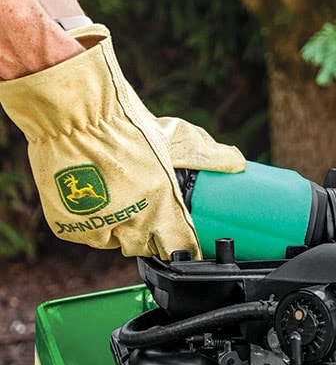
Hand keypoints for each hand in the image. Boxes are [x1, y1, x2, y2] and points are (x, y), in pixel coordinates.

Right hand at [0, 24, 244, 258]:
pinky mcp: (70, 227)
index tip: (186, 243)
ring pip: (117, 243)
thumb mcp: (176, 137)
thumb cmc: (126, 125)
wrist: (73, 116)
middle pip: (147, 247)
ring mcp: (99, 226)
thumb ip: (208, 154)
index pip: (181, 248)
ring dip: (122, 231)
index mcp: (163, 206)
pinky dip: (92, 224)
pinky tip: (96, 202)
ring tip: (121, 204)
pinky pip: (88, 235)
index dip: (185, 246)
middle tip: (150, 214)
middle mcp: (133, 222)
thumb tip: (238, 162)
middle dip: (151, 236)